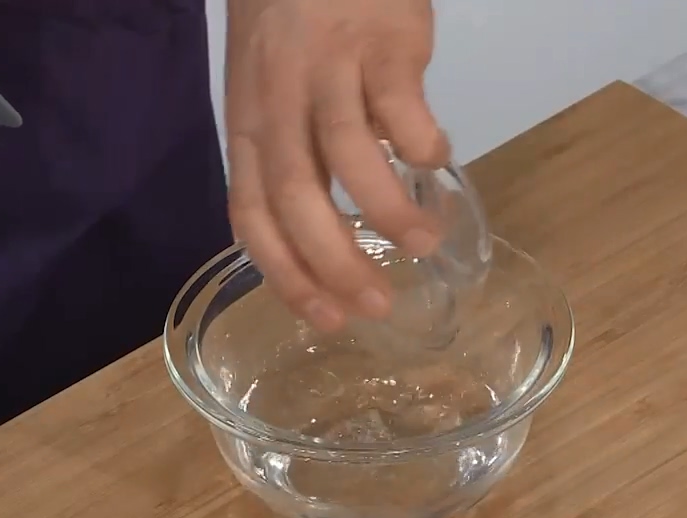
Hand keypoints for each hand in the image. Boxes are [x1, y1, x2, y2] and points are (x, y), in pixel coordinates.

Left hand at [225, 0, 448, 332]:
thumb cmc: (293, 16)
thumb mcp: (267, 89)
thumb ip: (292, 153)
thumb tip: (331, 227)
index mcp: (250, 124)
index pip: (252, 216)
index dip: (286, 275)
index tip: (326, 318)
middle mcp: (280, 103)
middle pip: (298, 200)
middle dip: (337, 264)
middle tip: (379, 304)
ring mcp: (330, 70)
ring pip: (350, 159)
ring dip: (391, 214)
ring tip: (426, 244)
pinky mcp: (383, 43)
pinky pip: (402, 109)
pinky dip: (422, 146)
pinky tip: (436, 161)